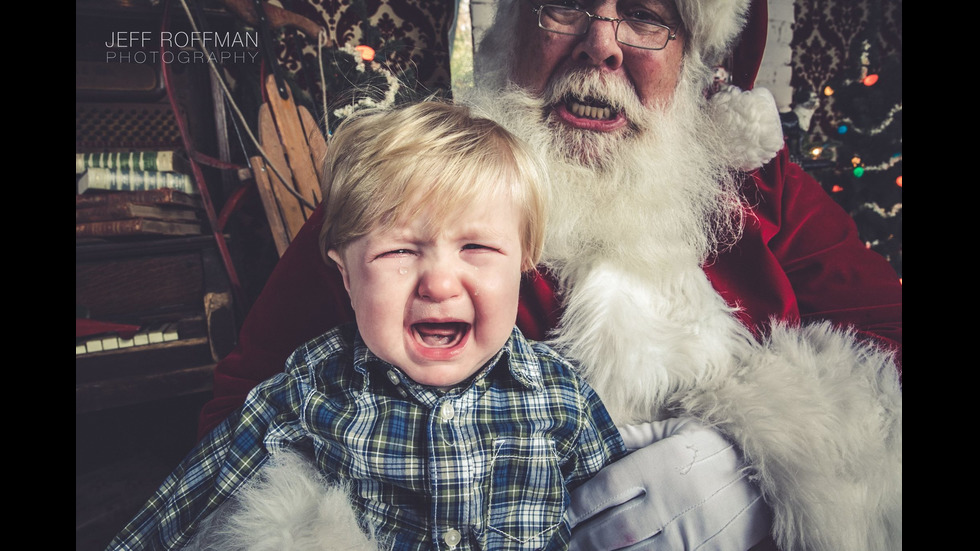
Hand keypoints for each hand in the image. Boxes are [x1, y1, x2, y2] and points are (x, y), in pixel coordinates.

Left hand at [566, 418, 771, 550]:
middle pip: (613, 528)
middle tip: (566, 537)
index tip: (566, 508)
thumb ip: (640, 436)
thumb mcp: (681, 431)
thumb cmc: (721, 448)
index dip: (580, 503)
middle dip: (584, 536)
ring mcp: (687, 534)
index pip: (606, 488)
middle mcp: (670, 503)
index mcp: (661, 467)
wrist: (772, 479)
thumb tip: (604, 435)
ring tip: (585, 550)